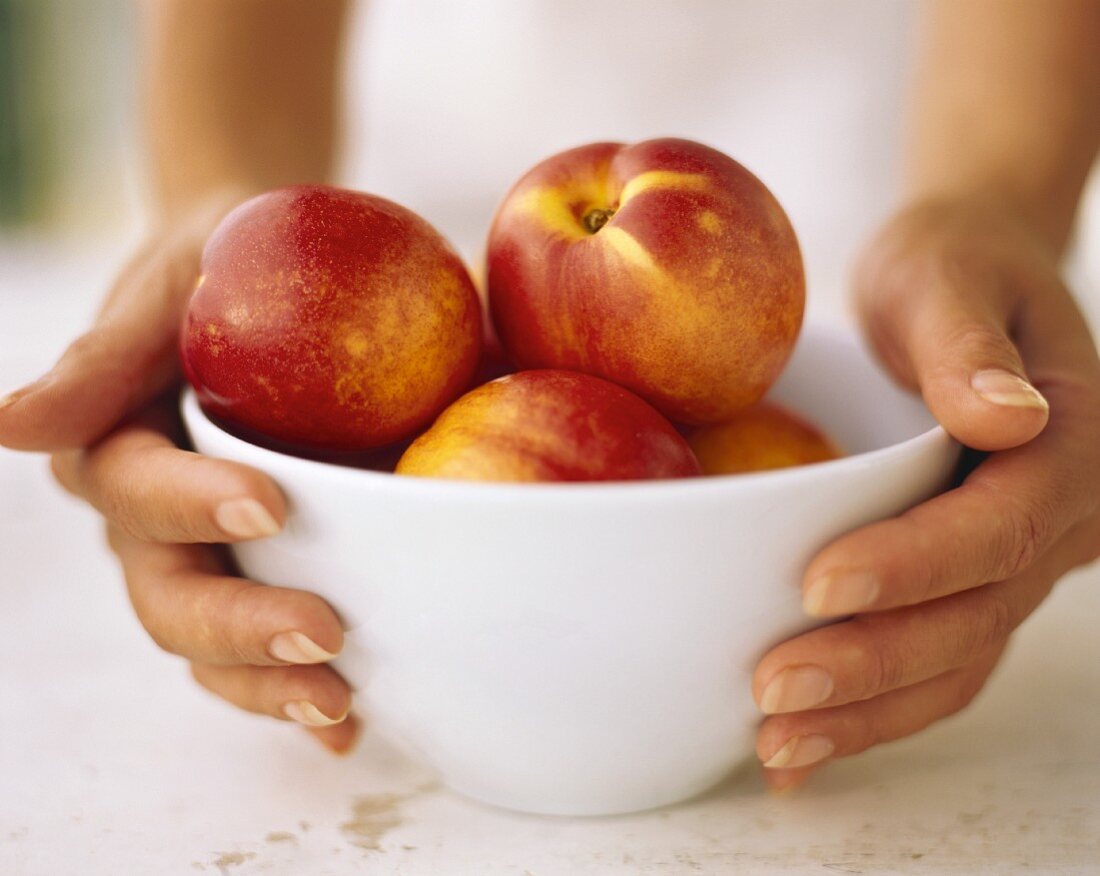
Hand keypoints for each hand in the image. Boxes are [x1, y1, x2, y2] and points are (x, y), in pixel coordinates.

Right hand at [0, 192, 358, 752]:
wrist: (267, 275)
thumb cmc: (215, 266)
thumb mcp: (167, 283)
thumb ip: (104, 356)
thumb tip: (5, 427)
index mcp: (118, 449)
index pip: (137, 491)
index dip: (191, 505)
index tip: (269, 502)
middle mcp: (152, 521)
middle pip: (172, 596)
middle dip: (240, 627)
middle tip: (323, 636)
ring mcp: (207, 557)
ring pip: (213, 644)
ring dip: (268, 686)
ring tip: (337, 706)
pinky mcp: (262, 572)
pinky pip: (267, 645)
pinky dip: (297, 691)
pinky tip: (352, 727)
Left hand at [753, 198, 1099, 790]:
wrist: (964, 282)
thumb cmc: (949, 267)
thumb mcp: (946, 276)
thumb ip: (967, 346)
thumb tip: (1007, 418)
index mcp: (1069, 442)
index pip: (998, 523)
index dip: (914, 565)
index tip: (817, 586)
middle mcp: (1058, 517)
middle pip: (974, 614)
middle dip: (873, 664)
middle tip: (774, 694)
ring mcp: (1018, 557)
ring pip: (957, 658)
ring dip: (869, 712)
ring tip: (778, 749)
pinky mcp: (971, 576)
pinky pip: (937, 657)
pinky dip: (874, 707)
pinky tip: (803, 747)